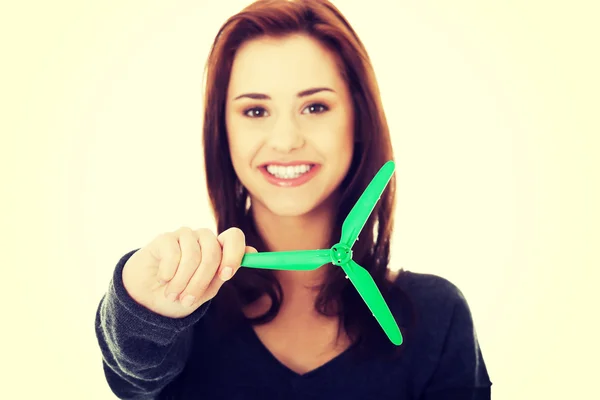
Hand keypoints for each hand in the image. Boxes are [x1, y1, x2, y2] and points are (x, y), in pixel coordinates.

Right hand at [122, 226, 255, 318]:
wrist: (149, 301)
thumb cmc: (182, 294)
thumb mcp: (207, 289)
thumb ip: (226, 271)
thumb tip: (253, 253)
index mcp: (218, 249)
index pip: (234, 237)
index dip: (233, 254)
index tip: (225, 275)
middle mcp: (202, 238)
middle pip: (213, 251)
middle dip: (201, 281)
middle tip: (188, 300)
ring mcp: (184, 236)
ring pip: (192, 255)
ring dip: (182, 281)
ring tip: (173, 295)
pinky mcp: (164, 238)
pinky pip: (172, 254)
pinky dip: (168, 274)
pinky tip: (162, 280)